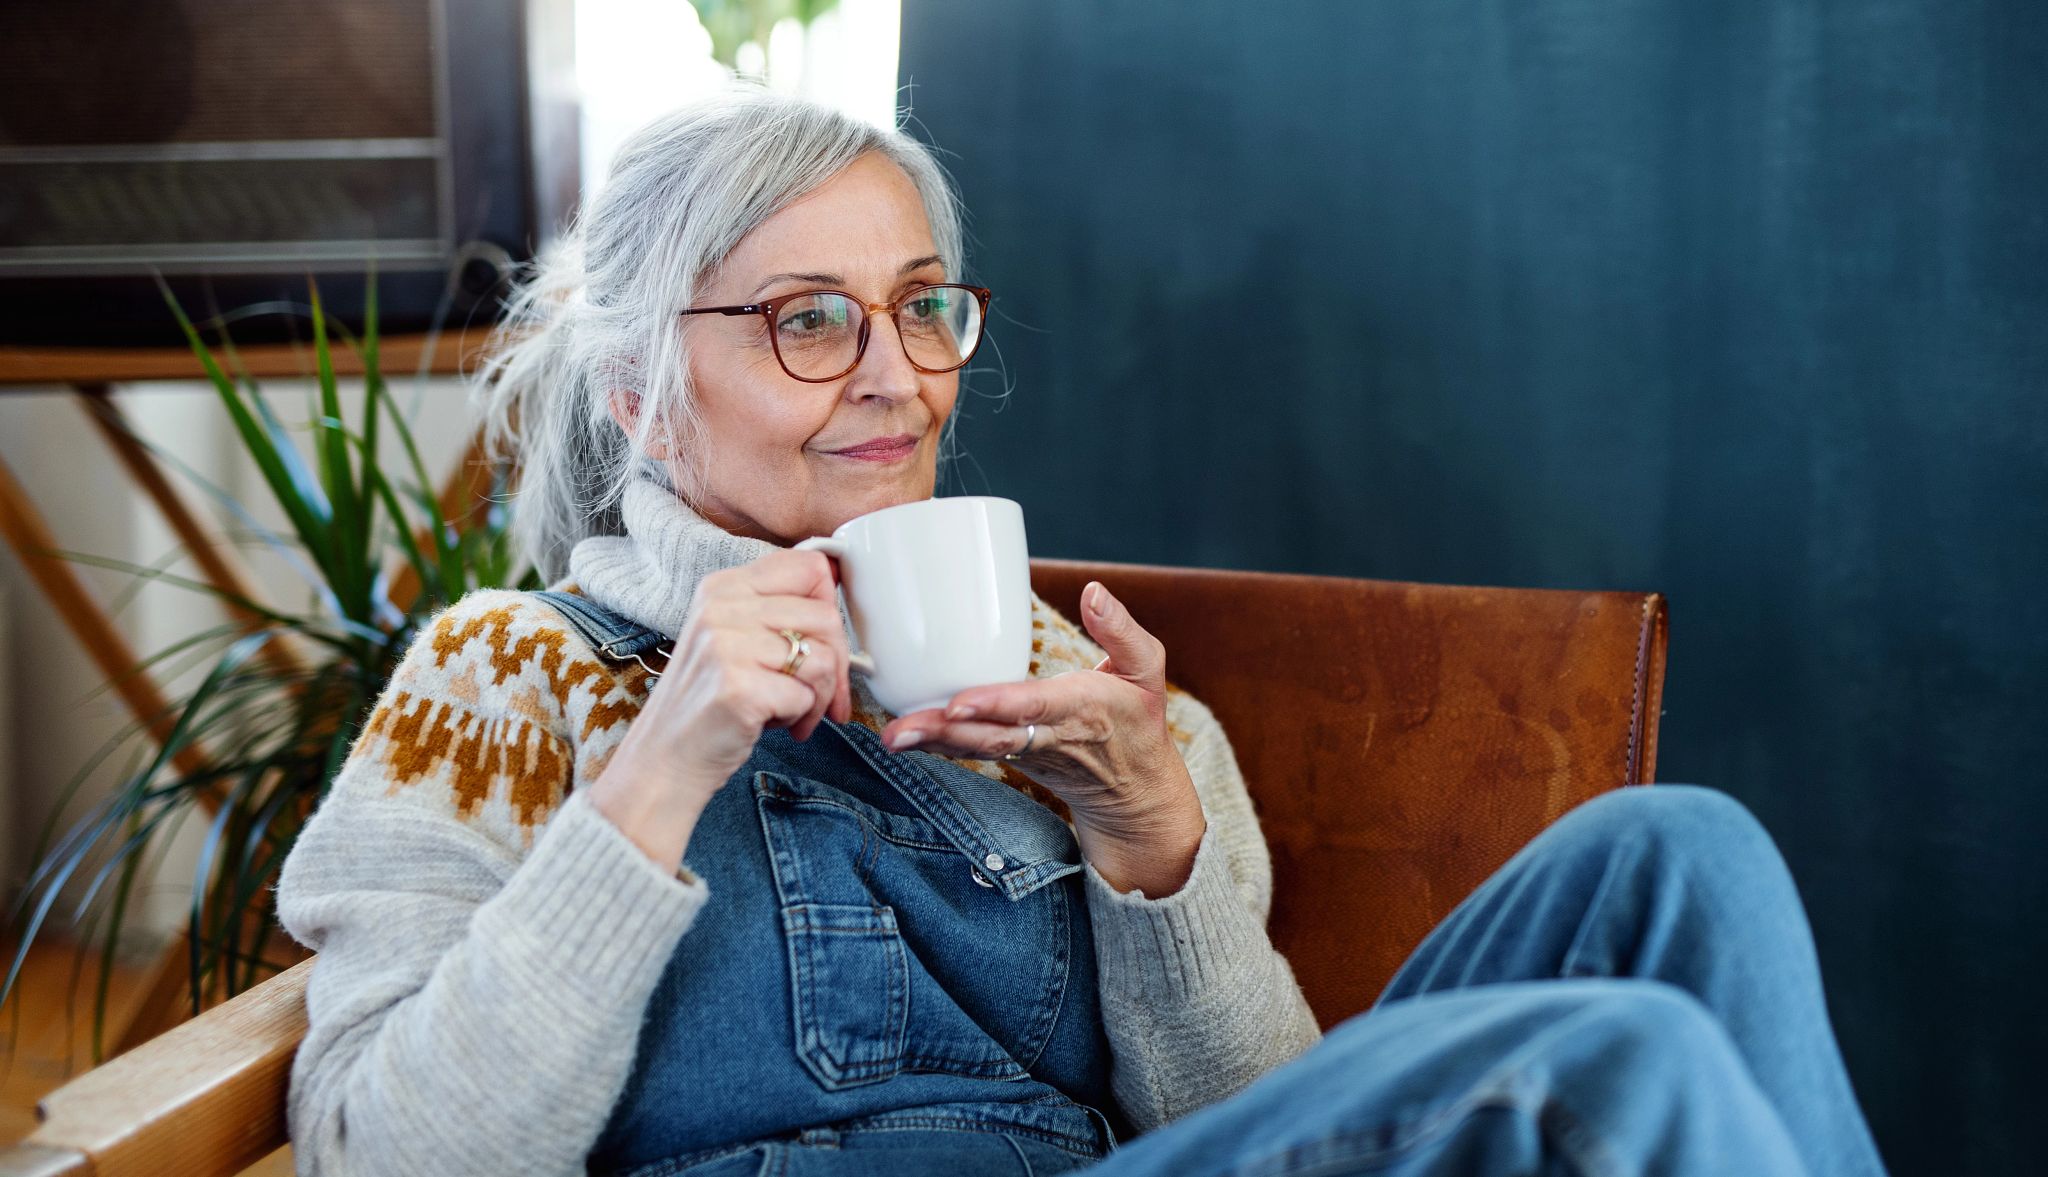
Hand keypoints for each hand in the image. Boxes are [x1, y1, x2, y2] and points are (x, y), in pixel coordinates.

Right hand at [589, 548, 855, 868]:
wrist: (664, 758)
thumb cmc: (710, 702)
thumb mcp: (733, 638)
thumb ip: (776, 612)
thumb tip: (837, 593)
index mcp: (723, 587)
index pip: (809, 567)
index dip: (830, 607)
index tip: (825, 639)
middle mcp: (721, 608)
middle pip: (825, 617)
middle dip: (837, 664)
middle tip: (821, 693)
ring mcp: (726, 647)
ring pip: (823, 659)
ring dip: (820, 697)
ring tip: (792, 712)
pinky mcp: (738, 688)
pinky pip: (807, 696)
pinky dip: (801, 717)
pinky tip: (774, 724)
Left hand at [880, 581, 1206, 894]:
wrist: (1134, 791)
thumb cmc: (1137, 720)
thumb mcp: (1147, 671)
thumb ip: (1122, 630)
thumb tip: (1093, 591)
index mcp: (1081, 709)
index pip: (1034, 707)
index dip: (996, 705)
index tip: (959, 702)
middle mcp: (1048, 735)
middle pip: (992, 737)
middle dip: (945, 733)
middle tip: (899, 729)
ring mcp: (1025, 753)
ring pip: (975, 749)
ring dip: (931, 743)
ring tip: (891, 736)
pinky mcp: (1010, 758)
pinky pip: (970, 752)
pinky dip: (936, 745)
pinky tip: (902, 736)